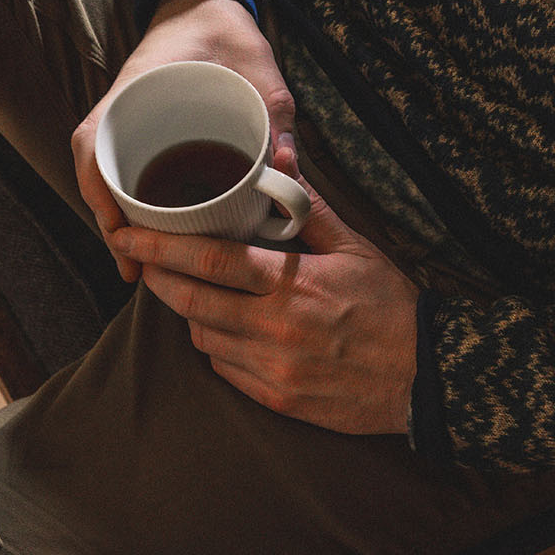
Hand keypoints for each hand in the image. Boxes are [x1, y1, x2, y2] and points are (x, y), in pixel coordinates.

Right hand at [78, 0, 298, 282]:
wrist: (210, 4)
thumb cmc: (229, 34)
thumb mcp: (261, 74)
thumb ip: (277, 118)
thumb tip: (287, 171)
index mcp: (136, 91)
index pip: (91, 147)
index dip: (100, 197)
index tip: (121, 238)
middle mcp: (122, 110)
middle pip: (96, 176)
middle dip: (112, 228)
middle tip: (137, 273)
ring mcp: (129, 121)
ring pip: (109, 179)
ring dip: (120, 221)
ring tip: (144, 269)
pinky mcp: (144, 131)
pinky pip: (127, 171)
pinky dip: (133, 204)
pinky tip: (155, 238)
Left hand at [107, 144, 414, 434]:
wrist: (428, 378)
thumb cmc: (392, 306)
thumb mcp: (355, 247)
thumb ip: (306, 205)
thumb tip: (277, 154)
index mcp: (292, 284)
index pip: (209, 261)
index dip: (159, 247)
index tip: (127, 234)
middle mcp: (275, 329)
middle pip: (190, 302)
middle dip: (156, 278)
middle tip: (141, 259)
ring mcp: (273, 370)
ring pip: (202, 338)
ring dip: (189, 312)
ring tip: (191, 290)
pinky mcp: (277, 400)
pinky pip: (225, 371)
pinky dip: (216, 346)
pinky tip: (226, 328)